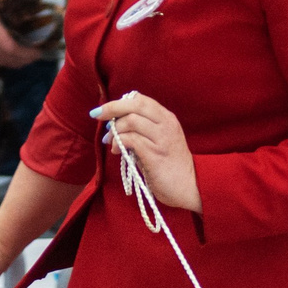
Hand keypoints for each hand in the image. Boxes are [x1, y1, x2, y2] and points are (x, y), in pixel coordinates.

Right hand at [0, 0, 33, 67]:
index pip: (16, 49)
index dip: (31, 53)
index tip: (41, 49)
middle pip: (13, 60)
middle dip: (28, 59)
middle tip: (37, 52)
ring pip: (4, 64)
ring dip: (18, 62)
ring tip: (27, 55)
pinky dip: (5, 61)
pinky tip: (10, 54)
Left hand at [94, 89, 201, 212]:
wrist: (190, 187)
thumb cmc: (171, 166)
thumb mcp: (161, 140)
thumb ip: (144, 129)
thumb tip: (116, 123)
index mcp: (167, 118)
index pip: (140, 100)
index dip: (119, 102)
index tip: (105, 110)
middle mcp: (166, 124)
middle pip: (134, 105)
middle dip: (112, 108)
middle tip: (98, 116)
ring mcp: (162, 138)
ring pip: (131, 121)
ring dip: (115, 130)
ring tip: (111, 142)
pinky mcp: (155, 154)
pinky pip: (131, 140)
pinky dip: (119, 143)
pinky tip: (117, 151)